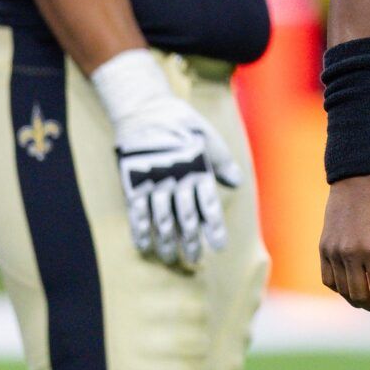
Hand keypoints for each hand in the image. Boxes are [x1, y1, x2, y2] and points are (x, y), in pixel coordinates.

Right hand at [89, 49, 240, 268]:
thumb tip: (236, 182)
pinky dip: (141, 230)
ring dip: (167, 241)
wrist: (143, 108)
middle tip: (194, 261)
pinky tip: (145, 246)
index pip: (208, 204)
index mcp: (196, 168)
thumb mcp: (206, 135)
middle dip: (190, 241)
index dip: (214, 228)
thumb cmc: (179, 121)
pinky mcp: (133, 182)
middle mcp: (176, 178)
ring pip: (162, 219)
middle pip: (185, 217)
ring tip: (171, 259)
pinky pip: (137, 211)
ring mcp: (153, 181)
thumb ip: (221, 160)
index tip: (218, 247)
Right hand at [319, 174, 369, 312]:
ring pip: (342, 290)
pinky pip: (328, 279)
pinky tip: (351, 288)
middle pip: (359, 295)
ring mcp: (334, 252)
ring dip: (356, 300)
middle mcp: (350, 253)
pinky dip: (339, 289)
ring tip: (368, 300)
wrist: (358, 183)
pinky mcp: (323, 248)